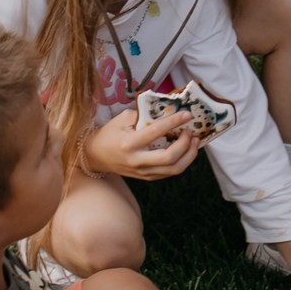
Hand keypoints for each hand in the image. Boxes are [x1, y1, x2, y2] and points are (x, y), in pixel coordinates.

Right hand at [84, 107, 201, 179]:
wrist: (96, 156)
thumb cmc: (110, 134)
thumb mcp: (121, 119)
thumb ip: (143, 115)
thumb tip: (166, 112)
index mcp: (129, 143)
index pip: (156, 132)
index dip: (174, 122)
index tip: (187, 114)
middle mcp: (137, 160)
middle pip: (170, 158)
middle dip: (185, 144)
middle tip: (190, 132)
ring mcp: (143, 172)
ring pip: (174, 169)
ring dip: (190, 155)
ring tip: (195, 141)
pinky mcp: (148, 177)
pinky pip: (171, 172)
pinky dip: (183, 161)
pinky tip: (187, 150)